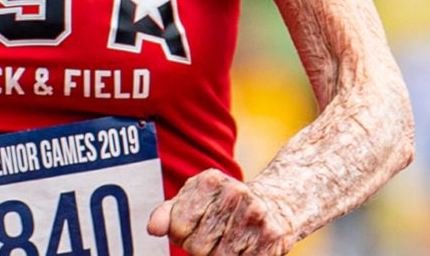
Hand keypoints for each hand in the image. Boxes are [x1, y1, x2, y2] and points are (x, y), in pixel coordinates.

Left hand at [146, 169, 297, 254]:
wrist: (277, 203)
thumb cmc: (225, 204)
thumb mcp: (195, 199)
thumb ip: (169, 213)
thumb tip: (153, 228)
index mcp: (209, 181)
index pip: (177, 227)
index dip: (181, 235)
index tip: (194, 228)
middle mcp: (234, 194)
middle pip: (197, 246)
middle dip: (201, 248)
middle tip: (216, 236)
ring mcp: (255, 215)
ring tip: (230, 240)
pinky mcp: (272, 237)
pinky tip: (245, 247)